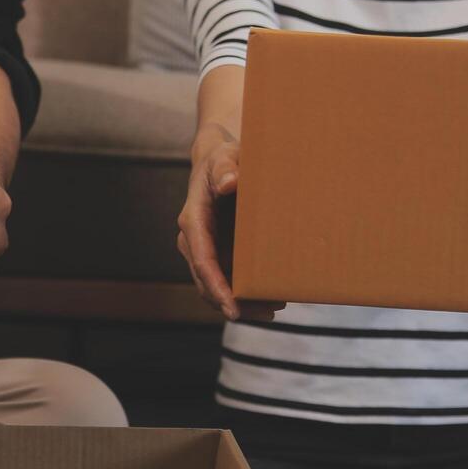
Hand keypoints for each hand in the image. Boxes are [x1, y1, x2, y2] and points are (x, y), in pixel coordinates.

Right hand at [176, 128, 283, 321]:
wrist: (221, 163)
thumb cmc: (223, 160)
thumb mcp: (224, 158)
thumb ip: (225, 168)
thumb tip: (230, 183)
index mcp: (193, 221)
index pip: (202, 260)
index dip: (216, 286)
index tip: (232, 307)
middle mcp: (195, 241)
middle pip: (208, 282)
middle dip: (234, 302)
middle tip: (267, 311)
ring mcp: (207, 251)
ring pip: (218, 286)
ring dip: (243, 302)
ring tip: (274, 308)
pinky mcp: (220, 254)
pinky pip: (229, 280)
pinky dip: (247, 293)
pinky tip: (272, 299)